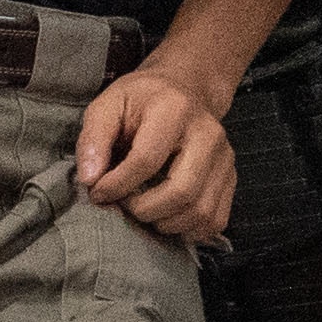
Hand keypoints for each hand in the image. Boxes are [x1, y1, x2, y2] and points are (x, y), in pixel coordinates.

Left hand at [73, 63, 237, 243]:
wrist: (185, 90)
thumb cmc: (142, 101)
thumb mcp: (108, 105)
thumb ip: (93, 139)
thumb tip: (90, 179)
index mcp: (175, 109)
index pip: (146, 160)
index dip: (117, 185)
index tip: (98, 191)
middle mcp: (208, 133)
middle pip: (181, 192)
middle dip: (144, 210)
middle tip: (124, 205)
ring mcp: (225, 158)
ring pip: (200, 212)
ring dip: (165, 223)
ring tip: (143, 211)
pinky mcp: (231, 178)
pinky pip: (214, 221)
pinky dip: (187, 231)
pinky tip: (166, 217)